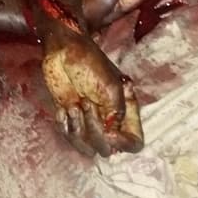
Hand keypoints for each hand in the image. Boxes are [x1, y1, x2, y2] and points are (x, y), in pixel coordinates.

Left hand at [42, 35, 142, 157]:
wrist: (63, 49)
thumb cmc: (89, 62)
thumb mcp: (110, 86)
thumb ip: (116, 113)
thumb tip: (112, 136)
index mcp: (125, 111)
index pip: (134, 142)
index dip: (123, 144)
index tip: (109, 132)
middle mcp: (109, 120)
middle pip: (107, 148)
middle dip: (94, 130)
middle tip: (86, 102)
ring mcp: (89, 121)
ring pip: (87, 147)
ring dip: (78, 129)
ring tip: (74, 105)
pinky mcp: (70, 119)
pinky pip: (69, 137)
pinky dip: (65, 126)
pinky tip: (63, 109)